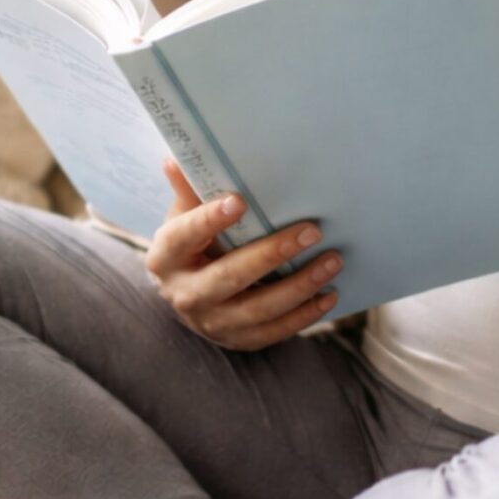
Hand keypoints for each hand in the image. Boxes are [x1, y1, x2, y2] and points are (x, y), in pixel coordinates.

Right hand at [143, 159, 343, 350]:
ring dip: (300, 286)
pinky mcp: (236, 340)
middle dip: (273, 254)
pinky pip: (274, 332)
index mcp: (166, 257)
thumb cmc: (192, 244)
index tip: (239, 200)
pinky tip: (329, 295)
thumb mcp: (184, 216)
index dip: (209, 220)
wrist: (187, 293)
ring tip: (333, 261)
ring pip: (258, 309)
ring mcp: (210, 323)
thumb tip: (176, 158)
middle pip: (229, 276)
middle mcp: (184, 295)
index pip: (185, 236)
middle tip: (312, 231)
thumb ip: (189, 191)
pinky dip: (304, 315)